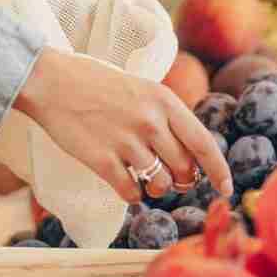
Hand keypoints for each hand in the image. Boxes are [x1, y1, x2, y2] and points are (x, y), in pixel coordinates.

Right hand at [14, 48, 232, 205]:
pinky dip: (131, 195)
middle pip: (184, 169)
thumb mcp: (140, 88)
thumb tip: (187, 153)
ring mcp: (126, 142)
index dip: (218, 170)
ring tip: (144, 179)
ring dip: (156, 189)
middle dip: (182, 180)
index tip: (226, 189)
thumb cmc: (95, 83)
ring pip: (160, 185)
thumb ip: (165, 116)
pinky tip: (122, 183)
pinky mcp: (101, 160)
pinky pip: (130, 193)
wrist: (50, 82)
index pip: (203, 143)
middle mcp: (150, 122)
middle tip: (172, 178)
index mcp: (164, 101)